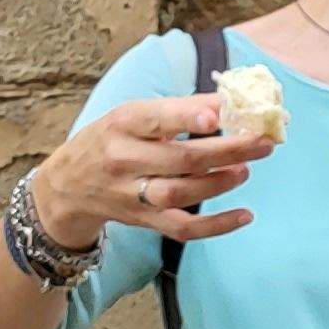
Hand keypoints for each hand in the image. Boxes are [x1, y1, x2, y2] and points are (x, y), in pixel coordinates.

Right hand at [29, 94, 274, 249]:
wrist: (66, 186)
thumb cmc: (112, 140)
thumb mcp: (133, 115)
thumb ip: (179, 109)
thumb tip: (232, 100)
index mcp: (122, 123)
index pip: (154, 119)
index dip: (186, 117)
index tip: (218, 115)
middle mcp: (123, 159)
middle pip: (180, 158)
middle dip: (226, 151)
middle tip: (262, 142)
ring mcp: (131, 194)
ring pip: (181, 193)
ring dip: (220, 183)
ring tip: (246, 169)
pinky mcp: (142, 220)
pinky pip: (182, 228)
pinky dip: (216, 226)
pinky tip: (245, 215)